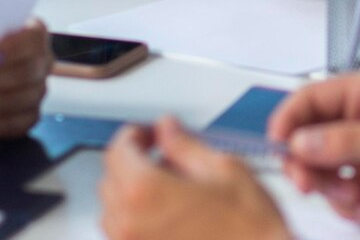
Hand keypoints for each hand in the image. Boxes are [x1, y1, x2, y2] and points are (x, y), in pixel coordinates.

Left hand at [100, 117, 287, 239]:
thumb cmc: (249, 227)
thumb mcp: (224, 168)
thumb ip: (185, 144)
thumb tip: (168, 129)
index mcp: (146, 191)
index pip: (119, 150)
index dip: (136, 134)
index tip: (151, 134)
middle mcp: (129, 223)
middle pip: (110, 178)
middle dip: (134, 161)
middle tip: (162, 155)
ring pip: (114, 209)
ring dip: (133, 192)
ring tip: (169, 188)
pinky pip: (125, 234)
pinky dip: (138, 219)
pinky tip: (170, 215)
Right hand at [269, 71, 359, 223]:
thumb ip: (352, 140)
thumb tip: (303, 141)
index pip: (311, 99)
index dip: (288, 120)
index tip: (278, 148)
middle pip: (307, 137)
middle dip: (305, 164)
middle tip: (312, 185)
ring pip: (320, 169)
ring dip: (329, 190)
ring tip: (355, 199)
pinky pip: (340, 194)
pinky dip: (348, 206)